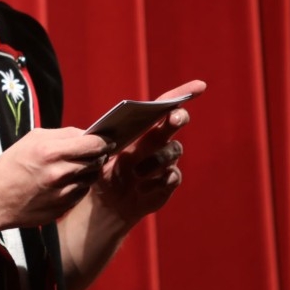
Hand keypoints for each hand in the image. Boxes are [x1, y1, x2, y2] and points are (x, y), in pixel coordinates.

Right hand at [0, 127, 113, 228]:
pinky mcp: (63, 207)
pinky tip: (64, 183)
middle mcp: (60, 173)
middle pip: (96, 160)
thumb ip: (62, 135)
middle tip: (94, 152)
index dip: (103, 140)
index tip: (106, 140)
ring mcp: (63, 193)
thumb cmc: (11, 166)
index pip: (93, 143)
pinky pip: (82, 192)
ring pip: (91, 177)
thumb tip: (86, 134)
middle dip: (98, 155)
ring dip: (88, 171)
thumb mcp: (32, 140)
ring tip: (73, 168)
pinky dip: (79, 186)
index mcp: (50, 151)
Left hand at [92, 80, 205, 226]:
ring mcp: (165, 162)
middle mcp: (157, 141)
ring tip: (136, 173)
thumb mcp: (95, 156)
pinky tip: (142, 188)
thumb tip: (89, 135)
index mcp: (141, 127)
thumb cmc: (102, 172)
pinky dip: (158, 182)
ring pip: (172, 151)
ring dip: (156, 160)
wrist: (108, 203)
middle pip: (173, 123)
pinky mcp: (168, 183)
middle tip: (173, 118)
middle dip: (176, 117)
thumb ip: (95, 143)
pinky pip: (172, 177)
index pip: (163, 105)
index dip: (182, 94)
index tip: (200, 86)